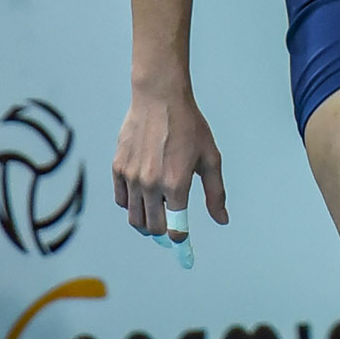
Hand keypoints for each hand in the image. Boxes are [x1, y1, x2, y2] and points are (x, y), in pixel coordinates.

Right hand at [112, 85, 228, 262]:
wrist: (159, 98)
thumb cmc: (188, 125)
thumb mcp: (210, 158)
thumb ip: (215, 193)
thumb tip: (222, 220)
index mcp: (176, 185)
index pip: (176, 229)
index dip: (180, 238)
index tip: (183, 240)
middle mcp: (152, 185)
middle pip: (153, 228)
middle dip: (163, 231)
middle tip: (170, 225)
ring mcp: (132, 177)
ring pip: (134, 218)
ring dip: (146, 222)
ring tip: (156, 214)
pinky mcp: (118, 168)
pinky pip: (121, 200)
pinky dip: (131, 204)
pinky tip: (142, 195)